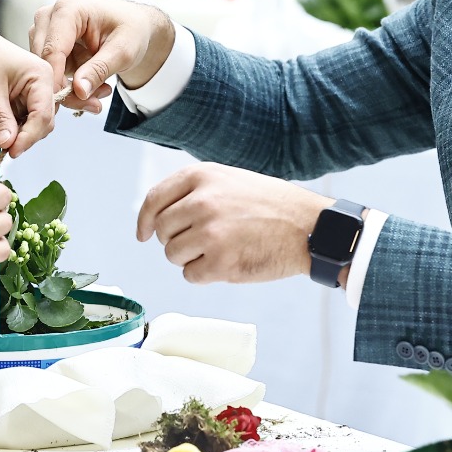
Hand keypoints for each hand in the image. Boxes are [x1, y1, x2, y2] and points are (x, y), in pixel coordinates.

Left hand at [0, 21, 56, 156]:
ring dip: (17, 134)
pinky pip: (22, 119)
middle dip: (25, 136)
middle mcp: (42, 83)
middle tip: (4, 147)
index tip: (12, 151)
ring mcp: (32, 91)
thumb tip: (9, 144)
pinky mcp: (21, 97)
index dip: (29, 136)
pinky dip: (11, 128)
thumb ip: (2, 121)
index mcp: (41, 76)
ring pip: (34, 123)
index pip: (43, 115)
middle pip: (43, 121)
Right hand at [30, 0, 175, 111]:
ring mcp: (46, 32)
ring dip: (71, 89)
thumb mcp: (123, 51)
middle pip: (45, 62)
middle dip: (67, 88)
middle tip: (95, 103)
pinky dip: (71, 86)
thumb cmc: (131, 30)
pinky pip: (51, 74)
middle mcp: (50, 17)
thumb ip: (99, 69)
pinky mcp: (48, 46)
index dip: (57, 79)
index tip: (68, 102)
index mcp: (67, 9)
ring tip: (102, 90)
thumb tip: (79, 91)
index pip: (53, 49)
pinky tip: (94, 86)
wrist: (133, 27)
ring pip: (46, 71)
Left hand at [136, 163, 330, 283]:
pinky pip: (190, 275)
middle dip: (176, 241)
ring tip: (220, 249)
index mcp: (201, 176)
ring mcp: (211, 233)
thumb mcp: (229, 180)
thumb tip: (156, 217)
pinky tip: (228, 262)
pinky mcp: (221, 263)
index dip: (144, 221)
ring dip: (190, 259)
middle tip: (204, 241)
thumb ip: (193, 191)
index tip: (143, 234)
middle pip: (162, 232)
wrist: (309, 227)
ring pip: (173, 255)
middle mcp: (202, 202)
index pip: (154, 200)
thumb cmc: (270, 204)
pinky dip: (204, 274)